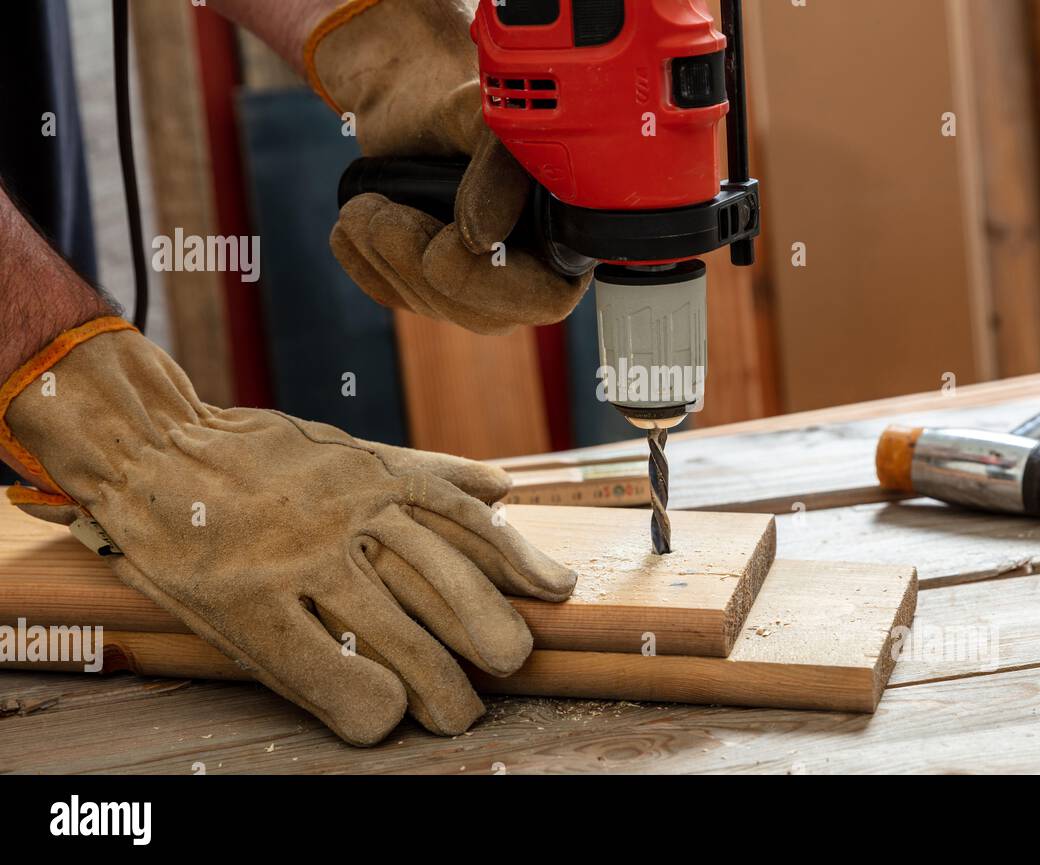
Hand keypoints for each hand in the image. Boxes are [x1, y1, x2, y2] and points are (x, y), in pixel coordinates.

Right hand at [2, 319, 577, 744]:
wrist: (151, 446)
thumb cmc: (259, 455)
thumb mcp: (349, 447)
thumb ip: (427, 469)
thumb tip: (506, 488)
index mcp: (375, 476)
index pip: (466, 523)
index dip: (518, 562)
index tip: (558, 591)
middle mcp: (346, 514)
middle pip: (441, 582)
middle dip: (489, 631)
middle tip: (513, 665)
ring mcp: (298, 558)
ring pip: (392, 629)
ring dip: (434, 683)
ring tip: (459, 714)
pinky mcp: (248, 601)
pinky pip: (318, 660)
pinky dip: (360, 695)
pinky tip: (384, 716)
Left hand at [307, 0, 590, 333]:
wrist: (411, 103)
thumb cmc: (459, 107)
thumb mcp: (484, 120)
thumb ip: (498, 170)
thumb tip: (480, 241)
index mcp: (565, 236)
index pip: (544, 298)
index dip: (490, 275)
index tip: (452, 234)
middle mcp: (532, 273)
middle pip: (479, 314)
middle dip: (418, 260)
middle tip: (378, 211)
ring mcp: (481, 290)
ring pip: (431, 305)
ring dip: (382, 252)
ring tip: (363, 203)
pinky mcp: (432, 292)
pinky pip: (394, 298)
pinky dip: (362, 261)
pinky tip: (354, 226)